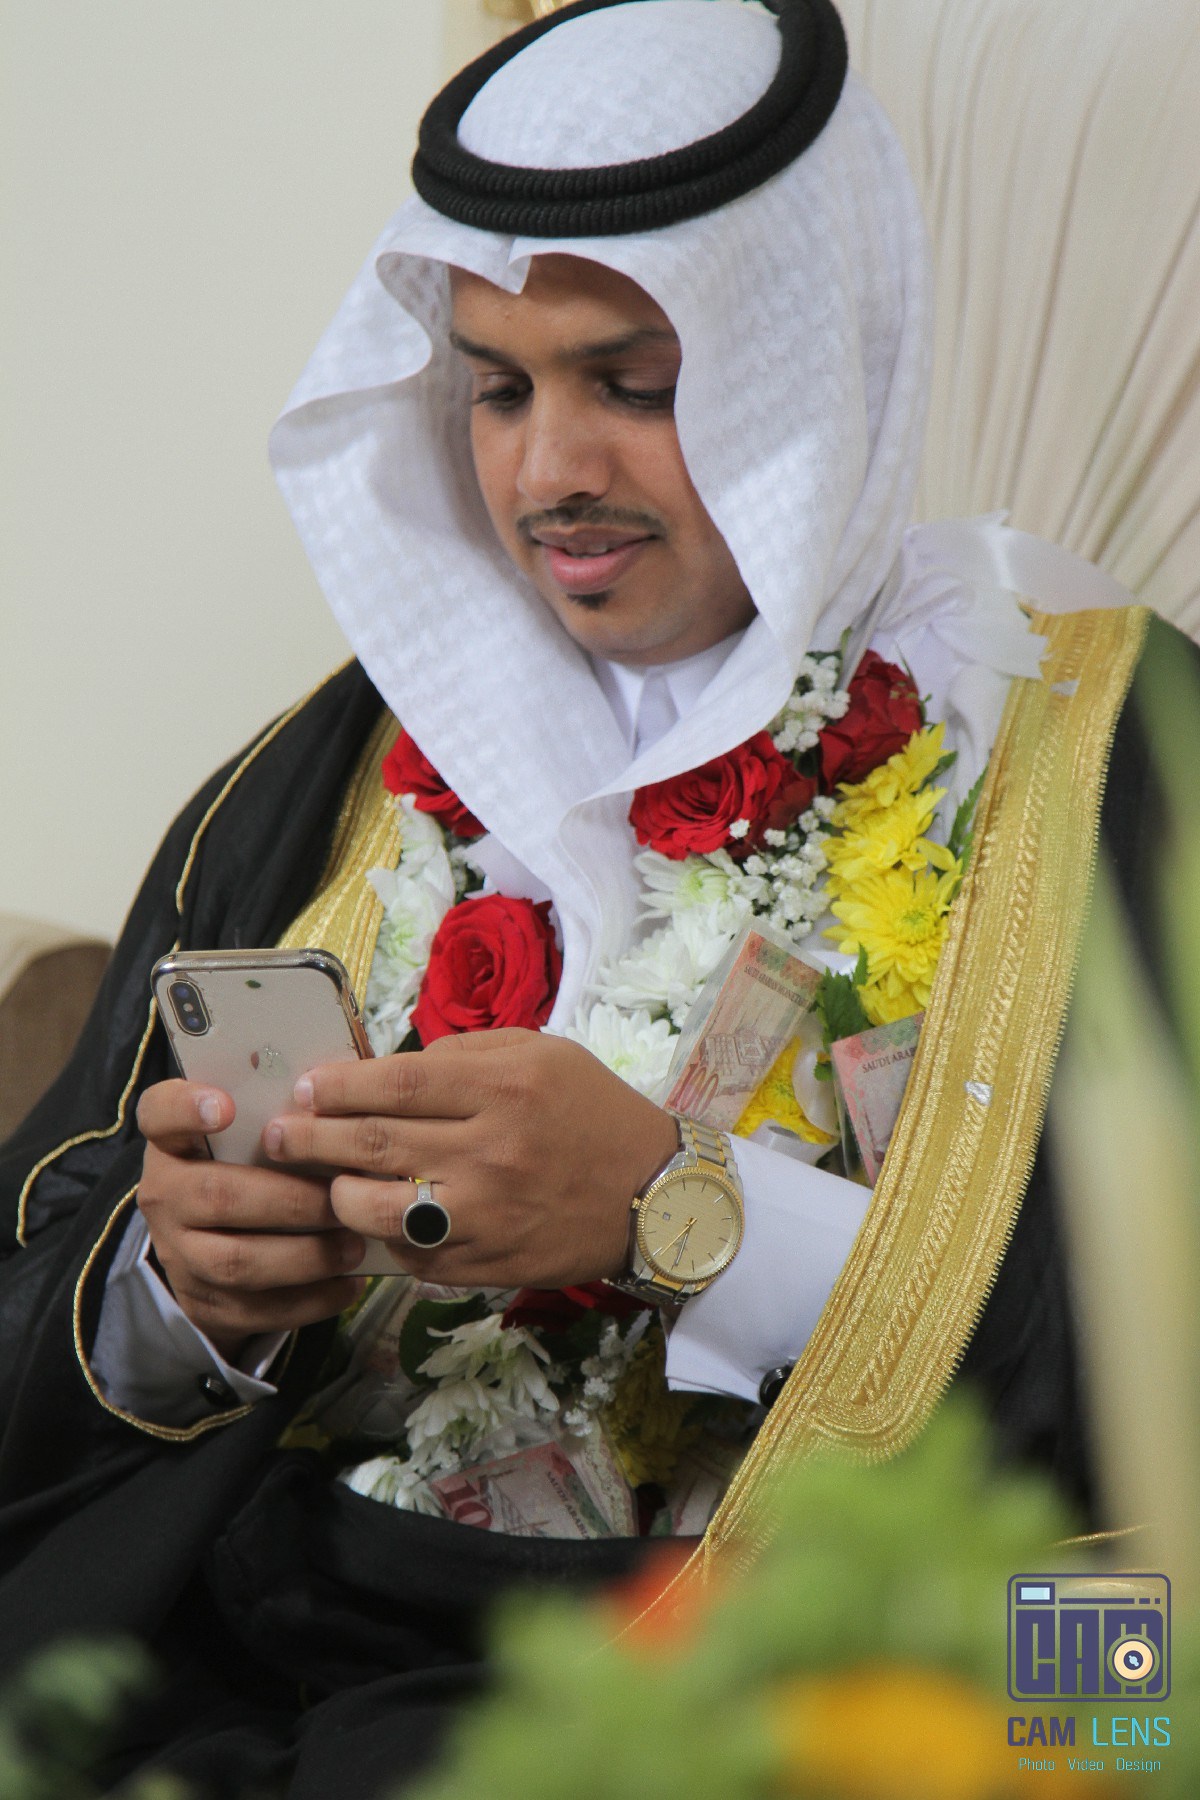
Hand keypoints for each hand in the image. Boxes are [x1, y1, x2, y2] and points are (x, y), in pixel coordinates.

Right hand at [136, 1079, 367, 1363]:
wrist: (210, 1247)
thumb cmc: (251, 1167)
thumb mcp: (254, 1132)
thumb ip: (285, 1107)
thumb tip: (353, 1076)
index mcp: (174, 1141)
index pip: (159, 1113)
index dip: (187, 1107)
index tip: (225, 1105)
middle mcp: (164, 1195)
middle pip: (216, 1196)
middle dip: (288, 1199)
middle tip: (341, 1196)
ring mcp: (180, 1254)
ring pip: (238, 1261)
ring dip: (305, 1255)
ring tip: (354, 1244)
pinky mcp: (204, 1302)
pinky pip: (257, 1308)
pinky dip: (310, 1298)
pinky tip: (348, 1283)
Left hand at [262, 1029, 679, 1288]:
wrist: (655, 1194)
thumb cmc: (592, 1112)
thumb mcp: (542, 1054)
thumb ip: (465, 1053)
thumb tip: (388, 1069)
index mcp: (503, 1088)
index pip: (395, 1083)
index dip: (337, 1085)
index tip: (305, 1087)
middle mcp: (490, 1151)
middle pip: (372, 1142)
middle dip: (310, 1137)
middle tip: (278, 1134)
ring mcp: (486, 1214)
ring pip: (376, 1208)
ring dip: (334, 1194)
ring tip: (320, 1182)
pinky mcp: (485, 1263)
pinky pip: (409, 1254)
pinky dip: (381, 1238)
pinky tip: (372, 1222)